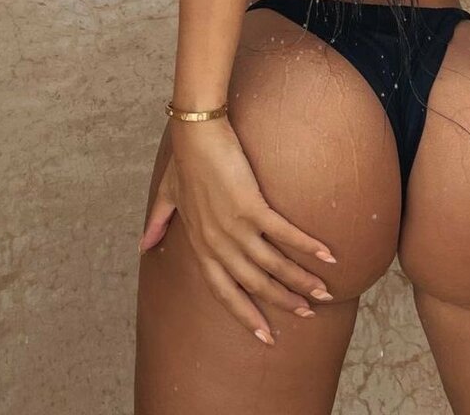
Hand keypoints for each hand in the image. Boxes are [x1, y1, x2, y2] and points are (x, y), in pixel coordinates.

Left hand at [138, 117, 338, 346]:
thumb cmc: (184, 161)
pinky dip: (306, 246)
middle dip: (283, 301)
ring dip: (300, 280)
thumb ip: (157, 222)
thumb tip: (143, 246)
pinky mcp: (251, 207)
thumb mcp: (166, 196)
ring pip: (272, 265)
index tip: (265, 335)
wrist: (196, 133)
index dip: (245, 315)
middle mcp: (217, 243)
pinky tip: (326, 255)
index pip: (223, 291)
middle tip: (308, 313)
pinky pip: (283, 234)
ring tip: (323, 292)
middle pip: (254, 284)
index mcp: (200, 244)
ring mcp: (234, 228)